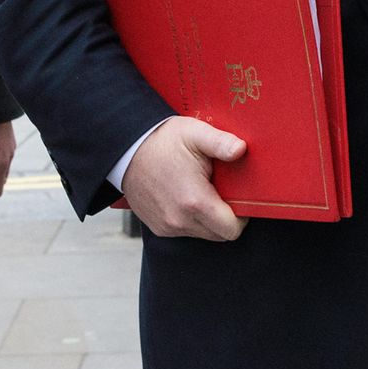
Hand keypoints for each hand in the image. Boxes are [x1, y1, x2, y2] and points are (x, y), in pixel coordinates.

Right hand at [121, 116, 245, 240]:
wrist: (126, 149)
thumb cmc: (162, 141)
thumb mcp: (194, 133)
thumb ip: (220, 142)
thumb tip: (241, 149)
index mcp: (195, 201)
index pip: (232, 229)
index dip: (241, 216)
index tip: (237, 198)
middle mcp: (180, 220)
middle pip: (219, 235)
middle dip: (226, 218)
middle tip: (220, 192)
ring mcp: (167, 226)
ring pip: (203, 234)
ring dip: (208, 220)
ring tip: (201, 192)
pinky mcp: (158, 227)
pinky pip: (185, 231)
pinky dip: (191, 220)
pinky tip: (185, 197)